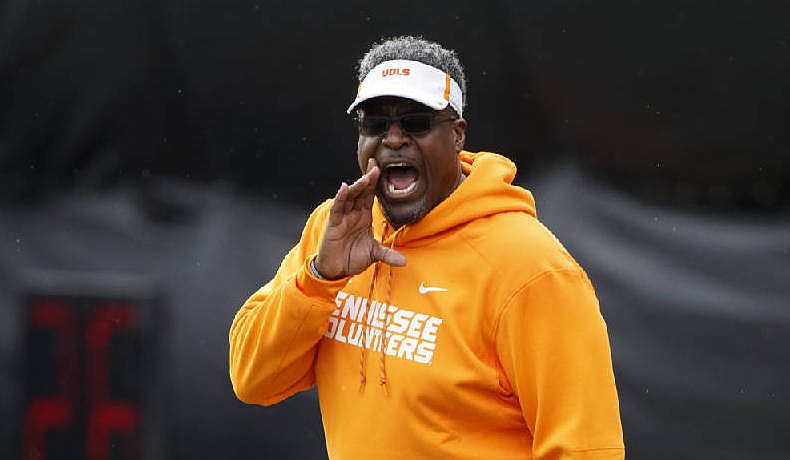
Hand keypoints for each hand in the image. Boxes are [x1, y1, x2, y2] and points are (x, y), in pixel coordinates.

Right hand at [313, 158, 406, 279]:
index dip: (374, 182)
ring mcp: (343, 217)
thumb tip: (404, 262)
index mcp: (364, 216)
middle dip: (368, 178)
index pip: (370, 195)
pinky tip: (344, 187)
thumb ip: (388, 255)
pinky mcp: (334, 224)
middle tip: (375, 164)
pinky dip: (341, 198)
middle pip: (361, 192)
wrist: (336, 270)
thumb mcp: (373, 254)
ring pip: (350, 197)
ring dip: (358, 186)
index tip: (379, 167)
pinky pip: (338, 208)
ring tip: (366, 177)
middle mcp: (353, 213)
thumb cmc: (351, 258)